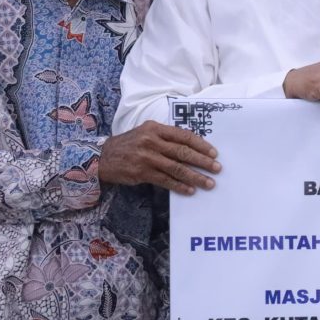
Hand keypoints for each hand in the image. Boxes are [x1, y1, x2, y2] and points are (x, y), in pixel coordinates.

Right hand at [99, 121, 219, 194]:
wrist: (102, 157)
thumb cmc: (129, 144)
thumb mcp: (146, 133)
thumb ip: (166, 137)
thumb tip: (192, 148)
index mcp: (155, 128)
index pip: (184, 135)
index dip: (201, 145)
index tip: (214, 153)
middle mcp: (152, 141)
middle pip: (183, 152)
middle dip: (203, 161)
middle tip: (217, 168)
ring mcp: (146, 157)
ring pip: (177, 168)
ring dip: (195, 177)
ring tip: (208, 183)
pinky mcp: (142, 173)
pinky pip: (165, 180)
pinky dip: (179, 186)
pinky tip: (190, 190)